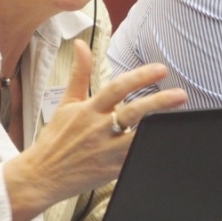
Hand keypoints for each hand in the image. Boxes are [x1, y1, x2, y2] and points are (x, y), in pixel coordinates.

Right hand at [4, 40, 186, 220]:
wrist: (41, 175)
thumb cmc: (55, 138)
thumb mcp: (66, 102)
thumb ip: (79, 73)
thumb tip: (81, 45)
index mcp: (89, 110)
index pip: (117, 88)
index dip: (140, 77)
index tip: (160, 70)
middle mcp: (98, 129)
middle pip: (133, 112)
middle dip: (158, 102)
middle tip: (180, 94)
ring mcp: (106, 152)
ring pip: (137, 138)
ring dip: (158, 128)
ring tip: (179, 119)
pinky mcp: (111, 171)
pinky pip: (135, 160)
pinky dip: (149, 151)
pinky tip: (165, 143)